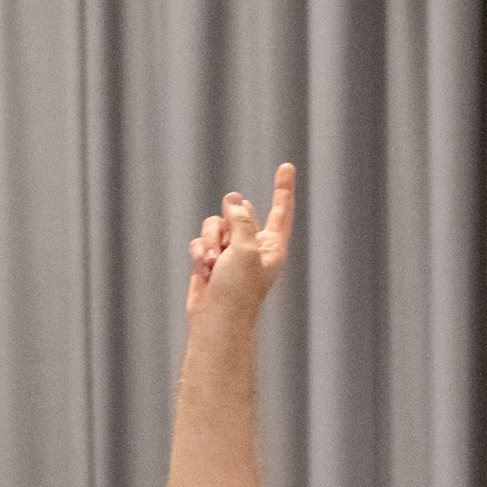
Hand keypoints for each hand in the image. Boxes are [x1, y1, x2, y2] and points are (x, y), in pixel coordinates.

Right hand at [185, 161, 295, 322]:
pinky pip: (200, 240)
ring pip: (215, 224)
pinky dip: (199, 253)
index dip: (283, 188)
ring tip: (212, 264)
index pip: (280, 211)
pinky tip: (203, 270)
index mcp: (272, 246)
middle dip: (227, 225)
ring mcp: (231, 252)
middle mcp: (253, 246)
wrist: (215, 320)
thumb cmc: (238, 291)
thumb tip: (234, 198)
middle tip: (228, 249)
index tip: (287, 166)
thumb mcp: (244, 249)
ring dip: (210, 241)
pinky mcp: (211, 259)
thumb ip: (240, 220)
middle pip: (238, 212)